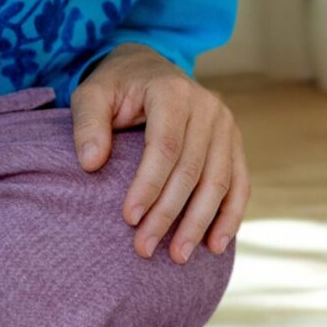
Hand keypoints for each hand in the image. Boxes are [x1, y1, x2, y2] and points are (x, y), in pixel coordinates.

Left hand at [70, 44, 247, 263]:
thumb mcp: (91, 94)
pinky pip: (239, 183)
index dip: (149, 185)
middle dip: (169, 214)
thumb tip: (91, 164)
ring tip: (178, 257)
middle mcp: (207, 106)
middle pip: (191, 170)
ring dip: (199, 223)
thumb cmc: (115, 87)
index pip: (165, 147)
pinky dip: (230, 216)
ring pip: (219, 182)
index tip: (129, 219)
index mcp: (172, 92)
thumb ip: (87, 124)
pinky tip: (215, 245)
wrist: (147, 69)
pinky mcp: (234, 143)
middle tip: (144, 249)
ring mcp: (226, 125)